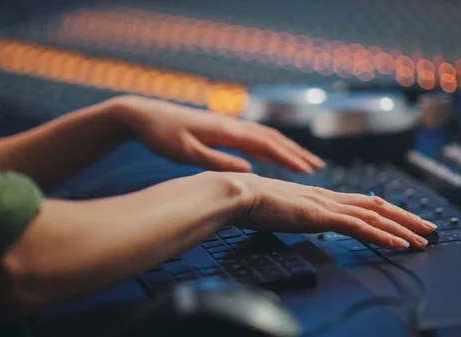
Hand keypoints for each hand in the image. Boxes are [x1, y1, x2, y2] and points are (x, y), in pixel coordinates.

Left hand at [114, 95, 324, 172]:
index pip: (266, 145)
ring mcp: (227, 125)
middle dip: (296, 153)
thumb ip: (217, 161)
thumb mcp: (186, 152)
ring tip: (303, 162)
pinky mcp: (221, 129)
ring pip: (264, 136)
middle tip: (317, 168)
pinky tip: (273, 155)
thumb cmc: (161, 135)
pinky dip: (269, 146)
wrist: (143, 114)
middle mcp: (232, 125)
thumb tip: (250, 170)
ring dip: (286, 148)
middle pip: (272, 138)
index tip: (309, 171)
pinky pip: (252, 137)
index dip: (289, 158)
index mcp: (226, 131)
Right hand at [231, 173, 436, 249]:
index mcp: (320, 195)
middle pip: (377, 205)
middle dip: (406, 217)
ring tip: (423, 239)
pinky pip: (359, 227)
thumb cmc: (253, 202)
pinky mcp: (320, 215)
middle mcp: (329, 196)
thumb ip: (296, 211)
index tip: (403, 220)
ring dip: (402, 228)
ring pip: (374, 216)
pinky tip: (399, 244)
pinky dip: (382, 236)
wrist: (239, 193)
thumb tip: (298, 217)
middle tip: (428, 228)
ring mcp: (326, 204)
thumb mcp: (281, 208)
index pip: (363, 202)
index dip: (387, 212)